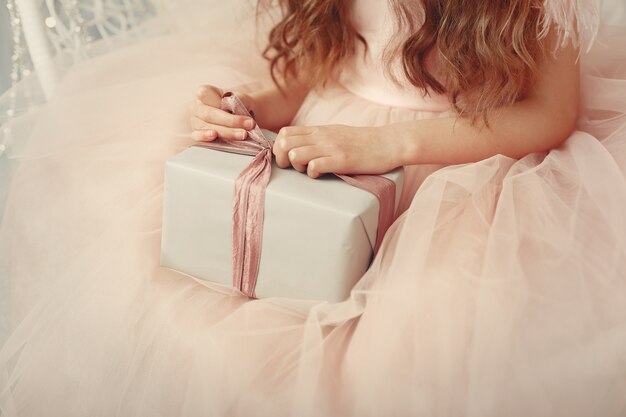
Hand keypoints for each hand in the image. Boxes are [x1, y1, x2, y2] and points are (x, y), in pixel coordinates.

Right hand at [190, 85, 256, 141]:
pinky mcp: (197, 134)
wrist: (242, 118)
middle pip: (209, 114)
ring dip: (227, 132)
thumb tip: (229, 104)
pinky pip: (197, 136)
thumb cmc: (238, 106)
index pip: (207, 96)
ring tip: (243, 134)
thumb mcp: (242, 98)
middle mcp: (197, 106)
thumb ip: (239, 99)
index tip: (241, 111)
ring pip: (207, 127)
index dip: (222, 103)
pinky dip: (204, 136)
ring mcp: (195, 121)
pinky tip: (213, 136)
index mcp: (205, 92)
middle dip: (230, 121)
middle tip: (250, 125)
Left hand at [272, 125, 400, 177]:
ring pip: (296, 154)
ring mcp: (331, 148)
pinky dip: (313, 173)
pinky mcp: (342, 160)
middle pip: (284, 144)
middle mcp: (321, 137)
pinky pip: (314, 166)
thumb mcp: (336, 134)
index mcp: (318, 130)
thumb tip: (297, 146)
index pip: (284, 133)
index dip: (279, 149)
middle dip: (283, 160)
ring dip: (297, 167)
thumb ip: (317, 139)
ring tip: (309, 171)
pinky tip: (322, 174)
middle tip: (294, 169)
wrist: (388, 143)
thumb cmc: (362, 143)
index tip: (288, 160)